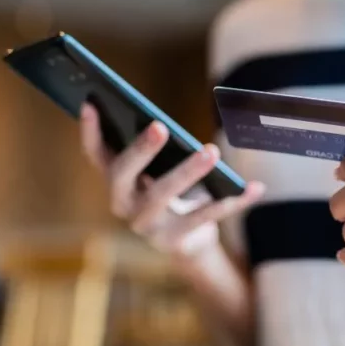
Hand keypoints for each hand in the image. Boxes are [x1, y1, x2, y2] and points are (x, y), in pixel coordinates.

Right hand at [80, 103, 264, 259]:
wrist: (185, 243)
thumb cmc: (170, 190)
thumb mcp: (160, 170)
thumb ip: (157, 149)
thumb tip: (168, 123)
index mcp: (116, 181)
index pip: (95, 155)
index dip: (90, 131)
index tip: (90, 102)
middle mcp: (124, 204)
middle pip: (123, 174)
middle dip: (140, 150)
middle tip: (160, 126)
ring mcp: (146, 226)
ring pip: (164, 195)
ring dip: (188, 171)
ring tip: (211, 150)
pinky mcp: (174, 242)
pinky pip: (205, 217)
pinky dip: (233, 201)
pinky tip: (254, 187)